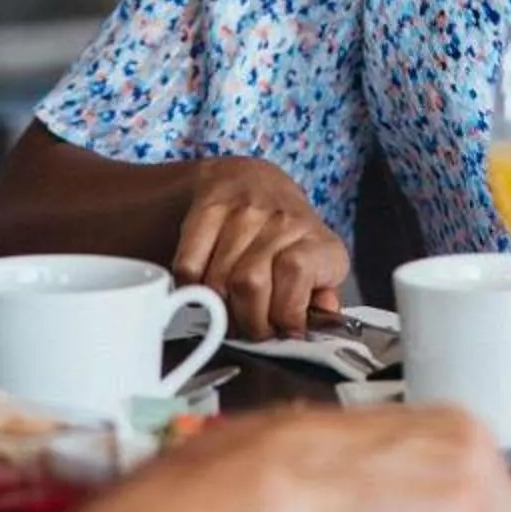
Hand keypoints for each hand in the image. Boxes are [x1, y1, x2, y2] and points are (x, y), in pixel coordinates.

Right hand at [174, 157, 350, 338]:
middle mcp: (283, 220)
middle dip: (248, 321)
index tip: (283, 329)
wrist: (255, 182)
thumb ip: (322, 300)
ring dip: (220, 309)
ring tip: (229, 311)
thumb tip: (321, 326)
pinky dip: (192, 289)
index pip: (296, 273)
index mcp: (318, 241)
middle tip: (250, 329)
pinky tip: (206, 290)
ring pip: (218, 280)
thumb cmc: (290, 240)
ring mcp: (243, 211)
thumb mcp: (320, 268)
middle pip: (250, 284)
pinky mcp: (208, 208)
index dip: (286, 312)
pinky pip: (188, 266)